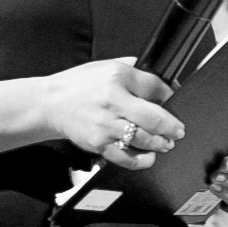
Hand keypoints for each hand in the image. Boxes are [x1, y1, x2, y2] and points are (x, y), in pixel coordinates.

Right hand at [43, 57, 182, 171]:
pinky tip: (148, 157)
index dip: (170, 96)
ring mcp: (106, 124)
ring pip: (144, 139)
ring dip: (160, 143)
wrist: (49, 103)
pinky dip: (142, 160)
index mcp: (117, 77)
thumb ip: (132, 70)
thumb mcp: (105, 66)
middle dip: (172, 127)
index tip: (174, 103)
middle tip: (178, 131)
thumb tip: (161, 81)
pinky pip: (127, 157)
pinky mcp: (99, 143)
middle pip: (155, 117)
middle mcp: (113, 100)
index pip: (155, 86)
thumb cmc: (78, 86)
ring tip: (166, 143)